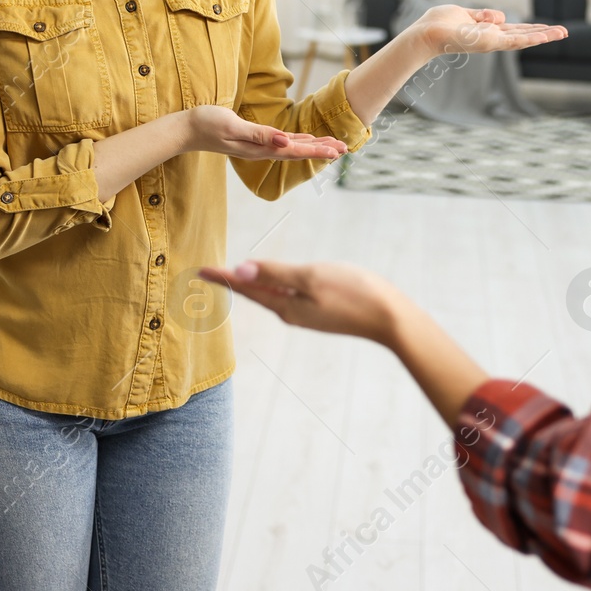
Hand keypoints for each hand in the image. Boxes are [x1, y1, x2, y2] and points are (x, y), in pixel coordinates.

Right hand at [184, 106, 347, 161]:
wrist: (186, 130)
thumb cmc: (206, 124)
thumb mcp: (232, 126)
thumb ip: (258, 135)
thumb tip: (284, 141)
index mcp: (260, 148)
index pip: (294, 150)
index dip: (317, 150)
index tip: (336, 150)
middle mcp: (262, 150)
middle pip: (298, 151)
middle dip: (322, 149)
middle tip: (344, 148)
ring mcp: (258, 147)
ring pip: (293, 148)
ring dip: (313, 146)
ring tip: (333, 145)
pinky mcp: (253, 140)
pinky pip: (282, 143)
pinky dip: (298, 141)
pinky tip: (306, 139)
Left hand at [197, 259, 406, 344]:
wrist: (391, 319)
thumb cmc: (353, 293)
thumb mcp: (311, 278)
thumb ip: (276, 274)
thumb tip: (241, 270)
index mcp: (285, 305)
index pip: (246, 287)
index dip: (223, 277)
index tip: (200, 271)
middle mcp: (292, 313)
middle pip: (256, 293)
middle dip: (234, 282)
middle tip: (212, 274)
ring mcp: (308, 314)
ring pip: (273, 296)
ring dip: (253, 285)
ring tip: (237, 277)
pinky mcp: (323, 311)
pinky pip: (290, 297)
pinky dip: (275, 287)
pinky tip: (277, 282)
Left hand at [410, 5, 567, 57]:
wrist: (427, 32)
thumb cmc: (439, 24)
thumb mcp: (465, 13)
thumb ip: (483, 14)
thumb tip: (501, 17)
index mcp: (487, 32)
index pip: (514, 30)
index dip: (531, 28)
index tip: (548, 28)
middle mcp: (492, 39)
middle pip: (523, 35)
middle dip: (544, 34)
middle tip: (564, 32)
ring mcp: (491, 42)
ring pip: (523, 39)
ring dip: (543, 36)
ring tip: (562, 33)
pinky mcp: (488, 43)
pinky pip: (512, 41)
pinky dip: (529, 38)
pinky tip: (544, 36)